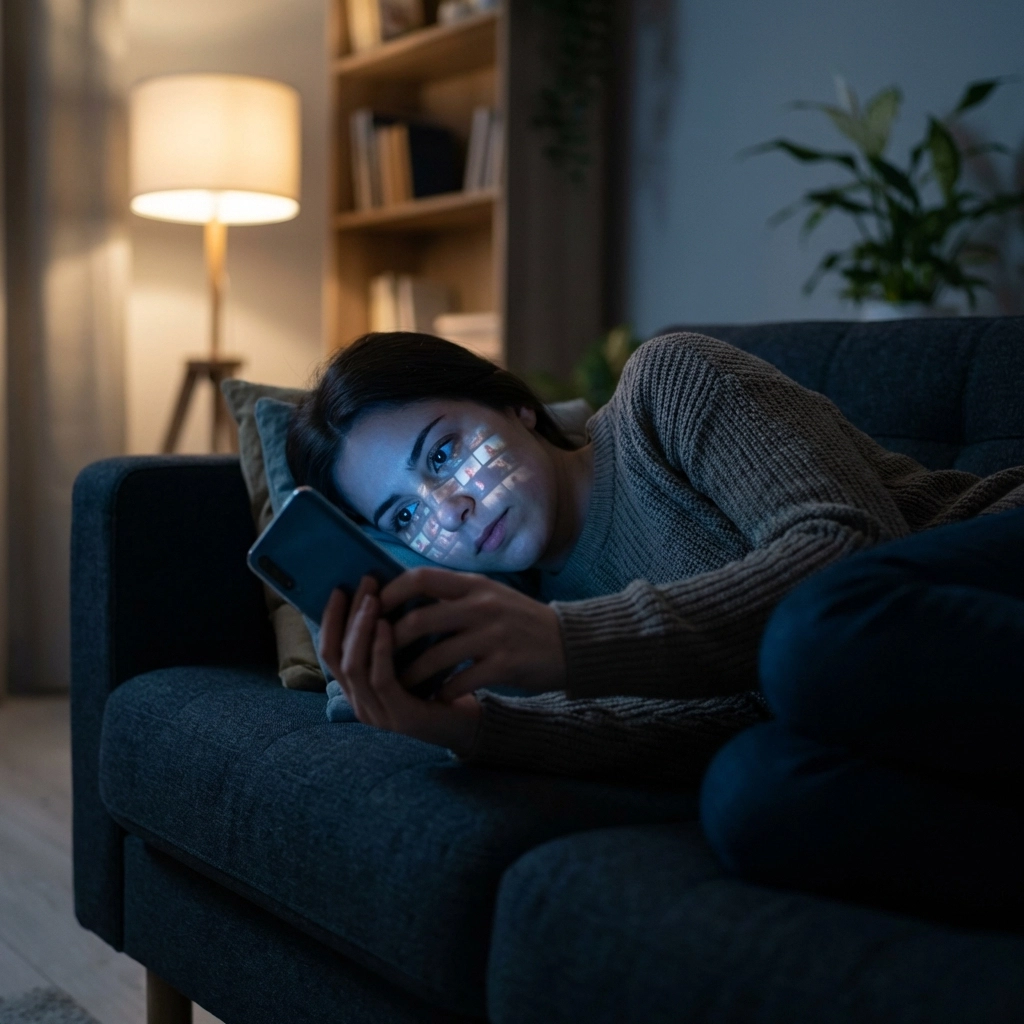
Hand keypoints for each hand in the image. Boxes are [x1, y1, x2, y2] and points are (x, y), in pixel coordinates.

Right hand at [319, 577, 481, 755]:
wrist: (471, 719)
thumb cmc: (438, 681)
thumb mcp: (406, 654)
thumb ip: (386, 634)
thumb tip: (377, 588)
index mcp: (356, 687)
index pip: (330, 650)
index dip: (331, 619)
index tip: (341, 588)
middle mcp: (359, 702)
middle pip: (337, 655)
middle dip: (348, 616)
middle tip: (365, 585)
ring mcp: (376, 713)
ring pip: (354, 667)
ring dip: (361, 629)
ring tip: (373, 601)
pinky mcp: (399, 717)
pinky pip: (380, 680)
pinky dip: (380, 651)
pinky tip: (388, 626)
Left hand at [381, 567, 565, 700]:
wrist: (570, 642)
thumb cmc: (521, 620)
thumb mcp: (489, 595)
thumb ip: (454, 594)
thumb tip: (405, 597)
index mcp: (474, 584)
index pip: (420, 578)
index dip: (390, 593)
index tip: (372, 608)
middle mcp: (482, 605)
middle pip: (420, 620)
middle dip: (391, 642)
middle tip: (376, 657)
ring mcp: (494, 635)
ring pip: (435, 656)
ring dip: (411, 675)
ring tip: (399, 686)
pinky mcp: (506, 664)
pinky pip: (461, 681)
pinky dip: (443, 692)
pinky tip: (435, 699)